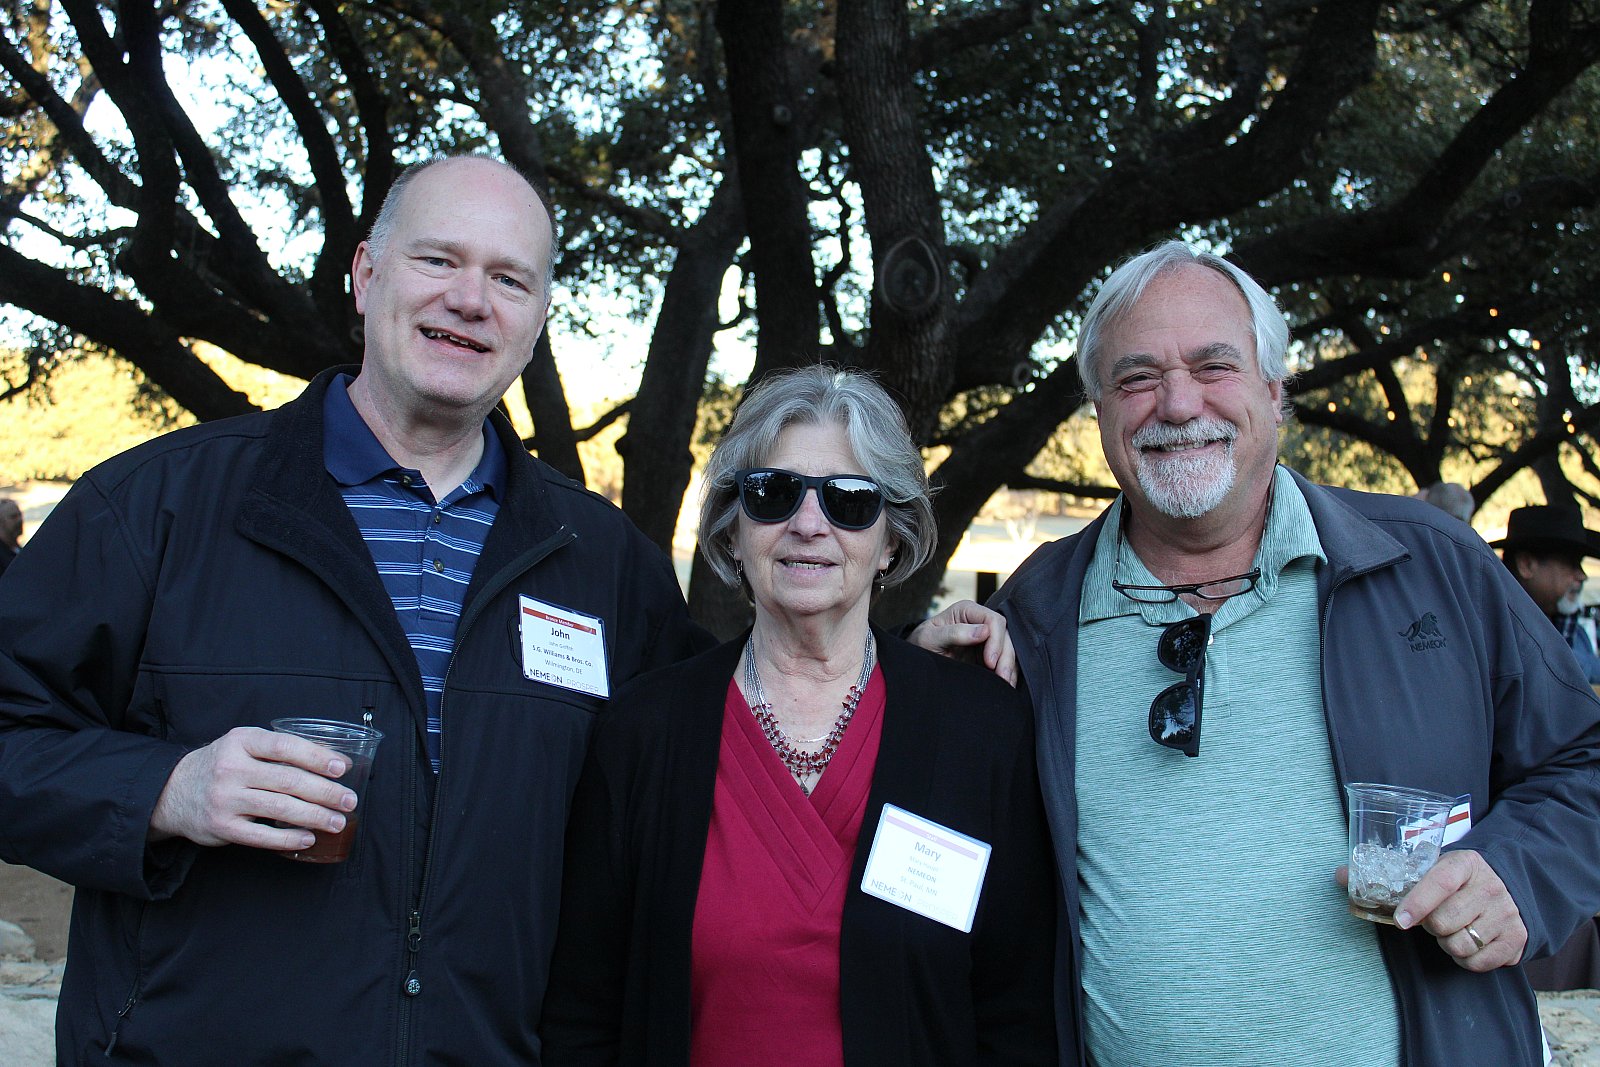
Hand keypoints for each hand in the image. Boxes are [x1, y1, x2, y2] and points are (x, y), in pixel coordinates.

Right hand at [149, 727, 357, 850]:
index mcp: (241, 741)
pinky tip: (309, 837)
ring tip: (338, 821)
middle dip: (325, 792)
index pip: (284, 746)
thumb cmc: (223, 765)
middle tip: (349, 801)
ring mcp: (225, 799)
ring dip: (315, 816)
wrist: (172, 791)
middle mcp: (231, 768)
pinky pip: (262, 836)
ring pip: (279, 808)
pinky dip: (289, 838)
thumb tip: (335, 762)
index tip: (342, 768)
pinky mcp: (222, 827)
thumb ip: (279, 750)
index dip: (317, 757)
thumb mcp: (243, 745)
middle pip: (288, 780)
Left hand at [906, 600, 1017, 686]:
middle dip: (1006, 656)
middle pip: (1005, 634)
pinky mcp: (987, 654)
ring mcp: (985, 638)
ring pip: (1008, 648)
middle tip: (1001, 677)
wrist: (914, 661)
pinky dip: (1008, 672)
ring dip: (1010, 666)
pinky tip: (1005, 683)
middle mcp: (979, 621)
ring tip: (1005, 683)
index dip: (996, 640)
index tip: (990, 661)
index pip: (993, 620)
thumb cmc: (920, 644)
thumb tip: (983, 631)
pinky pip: (1004, 660)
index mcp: (966, 611)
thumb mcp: (930, 638)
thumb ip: (954, 633)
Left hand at [1394, 850, 1526, 971]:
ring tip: (1453, 931)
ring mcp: (1507, 913)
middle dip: (1431, 926)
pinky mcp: (1517, 938)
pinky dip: (1465, 960)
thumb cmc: (1460, 882)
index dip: (1417, 903)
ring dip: (1447, 944)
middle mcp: (1491, 887)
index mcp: (1466, 864)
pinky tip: (1468, 943)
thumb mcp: (1440, 868)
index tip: (1401, 920)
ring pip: (1460, 946)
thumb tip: (1392, 905)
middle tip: (1434, 921)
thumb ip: (1418, 881)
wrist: (1505, 887)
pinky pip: (1478, 963)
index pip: (1440, 883)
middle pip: (1444, 921)